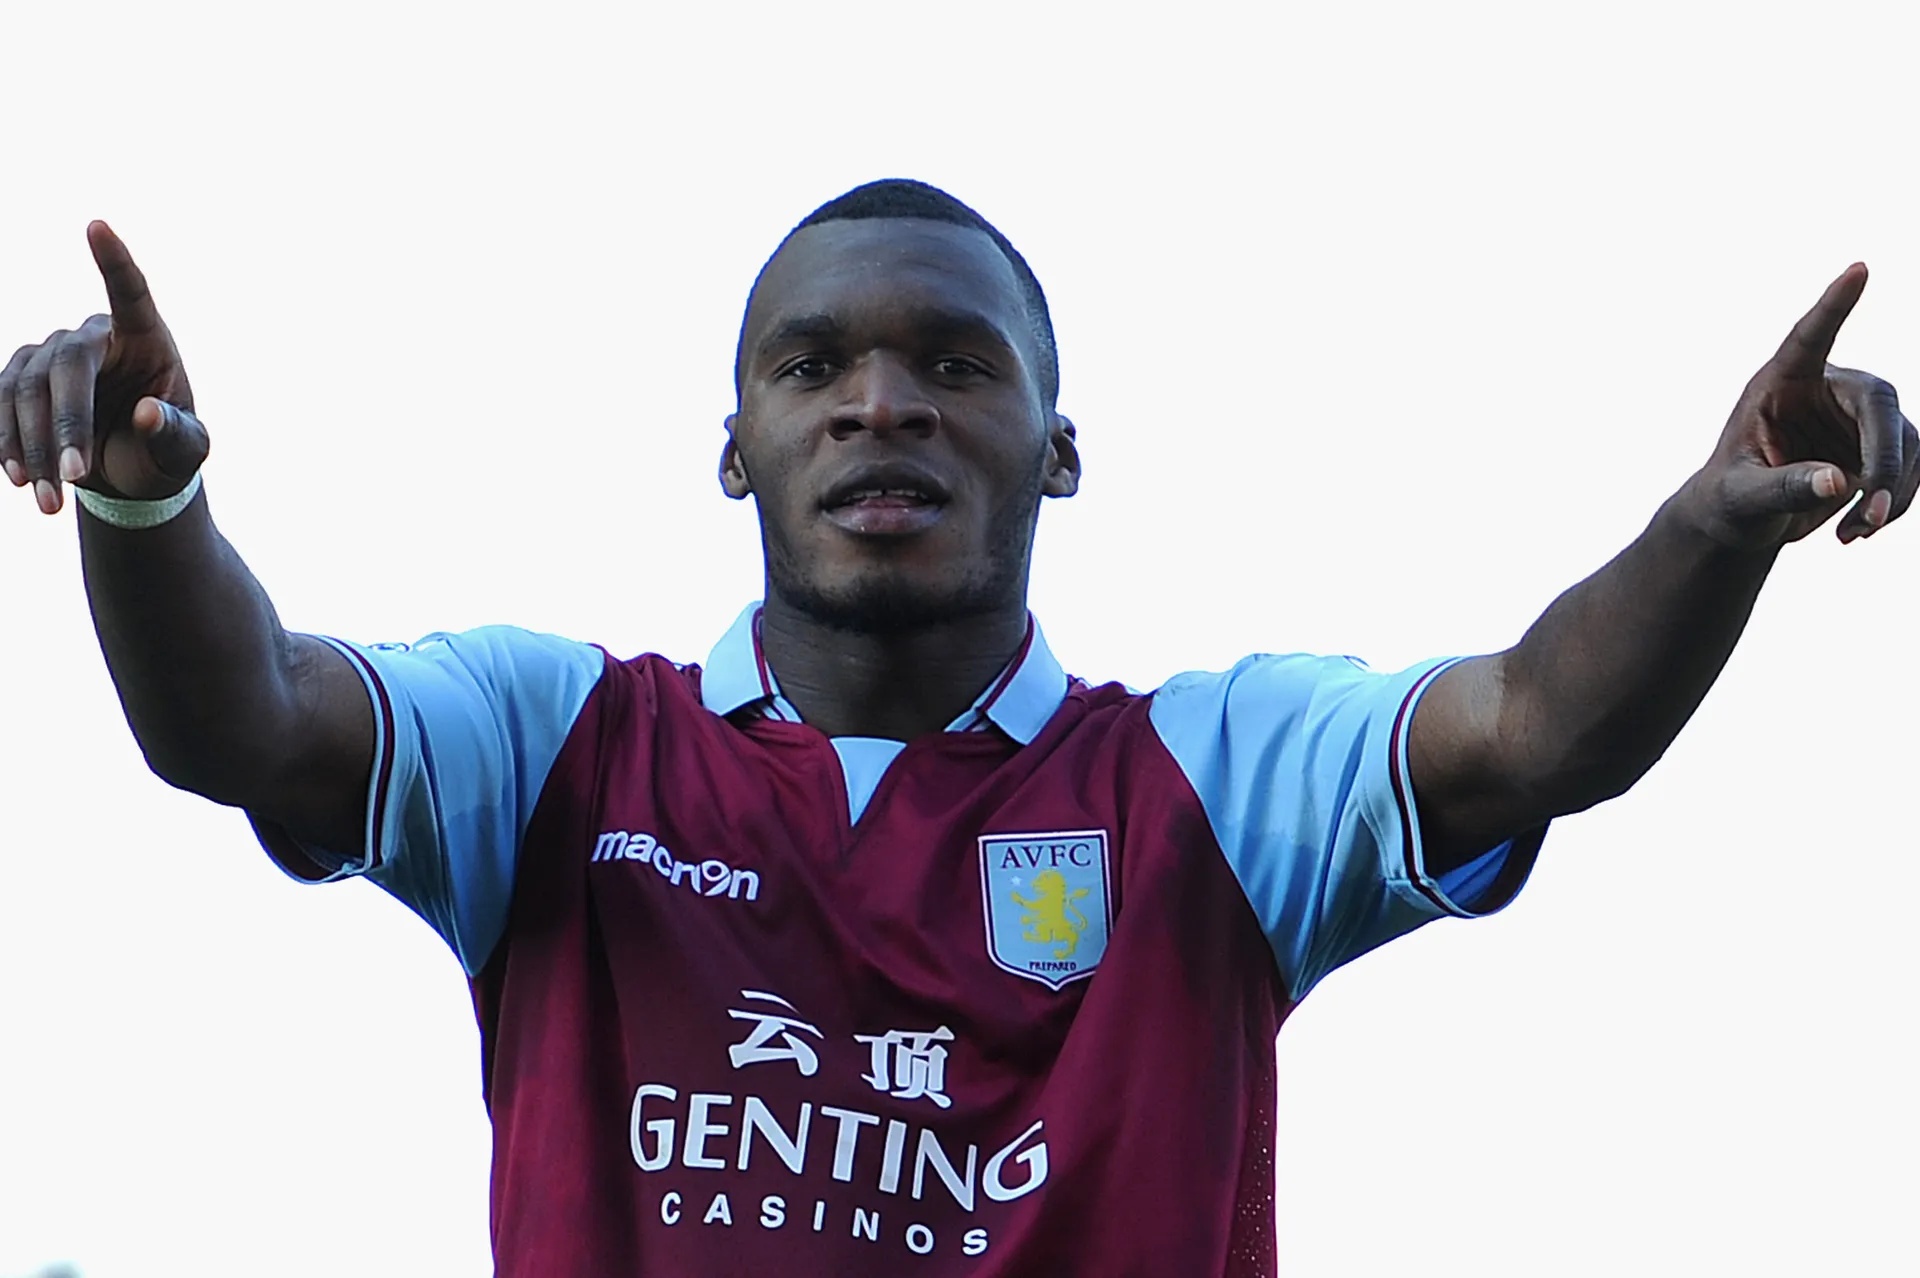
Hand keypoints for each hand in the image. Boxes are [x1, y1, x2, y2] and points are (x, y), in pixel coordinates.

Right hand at [0, 222, 208, 513]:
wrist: (130, 470)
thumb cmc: (166, 449)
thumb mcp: (185, 451)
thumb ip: (175, 434)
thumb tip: (147, 413)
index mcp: (146, 338)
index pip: (130, 293)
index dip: (114, 262)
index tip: (97, 225)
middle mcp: (93, 337)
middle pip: (66, 366)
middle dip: (66, 425)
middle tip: (73, 478)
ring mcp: (49, 355)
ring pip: (24, 391)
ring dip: (32, 448)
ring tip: (48, 500)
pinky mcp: (17, 380)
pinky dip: (6, 444)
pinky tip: (18, 478)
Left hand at [1684, 264, 1916, 549]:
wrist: (1741, 521)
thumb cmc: (1727, 500)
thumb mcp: (1741, 496)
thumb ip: (1782, 487)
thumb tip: (1840, 483)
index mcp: (1780, 381)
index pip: (1810, 336)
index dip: (1834, 304)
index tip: (1859, 268)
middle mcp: (1827, 388)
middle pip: (1879, 403)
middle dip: (1885, 458)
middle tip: (1874, 508)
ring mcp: (1859, 416)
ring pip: (1905, 441)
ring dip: (1891, 491)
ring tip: (1856, 533)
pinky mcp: (1879, 445)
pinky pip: (1910, 468)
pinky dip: (1894, 503)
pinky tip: (1859, 531)